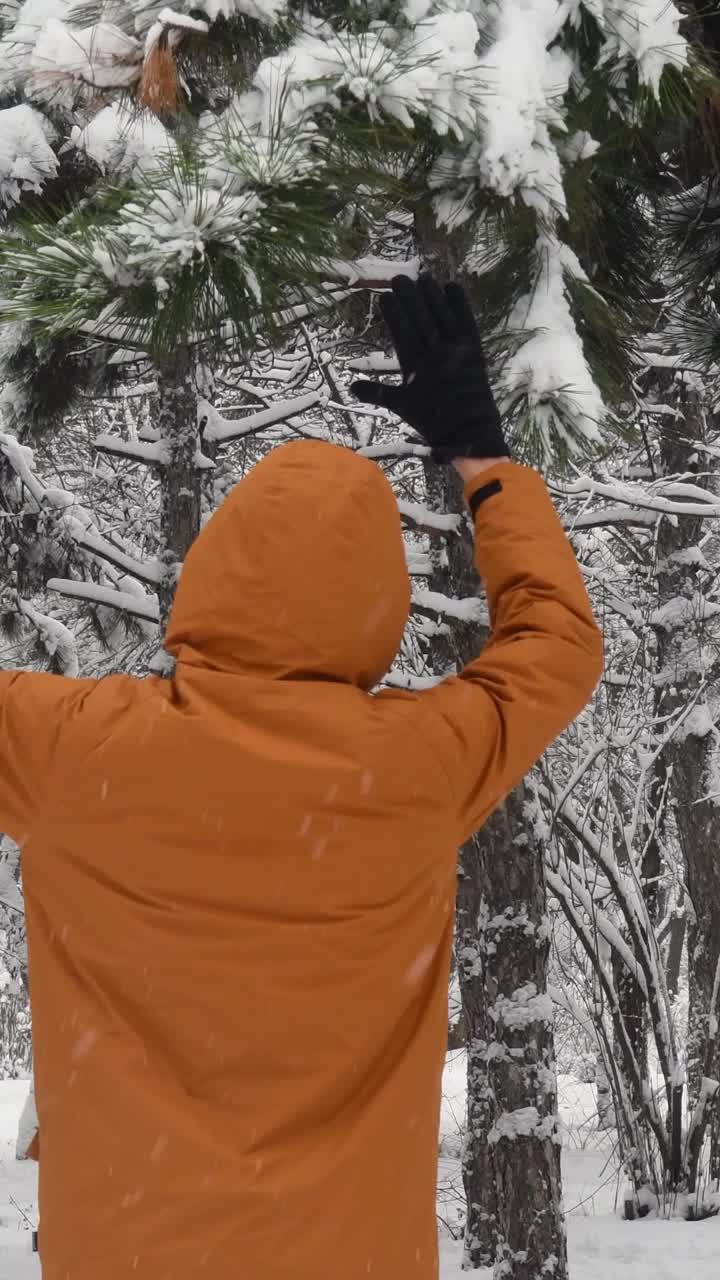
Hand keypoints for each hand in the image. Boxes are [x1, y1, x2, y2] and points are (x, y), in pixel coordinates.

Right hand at [350, 275, 507, 463]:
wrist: (468, 431)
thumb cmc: (431, 420)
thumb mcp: (401, 406)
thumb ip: (376, 393)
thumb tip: (351, 387)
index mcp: (415, 364)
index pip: (401, 330)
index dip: (393, 312)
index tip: (385, 297)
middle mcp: (435, 352)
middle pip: (420, 317)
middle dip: (409, 296)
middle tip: (399, 278)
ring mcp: (457, 348)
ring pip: (442, 315)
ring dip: (432, 294)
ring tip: (423, 277)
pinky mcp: (474, 348)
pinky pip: (466, 320)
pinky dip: (459, 303)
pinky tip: (452, 287)